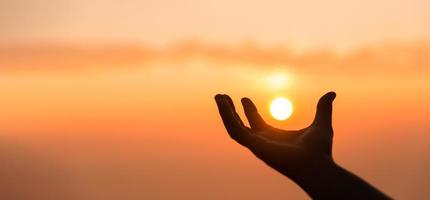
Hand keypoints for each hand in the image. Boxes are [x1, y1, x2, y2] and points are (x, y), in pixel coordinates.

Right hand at [214, 92, 335, 178]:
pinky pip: (236, 131)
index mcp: (273, 137)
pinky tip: (224, 105)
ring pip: (234, 127)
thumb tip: (332, 94)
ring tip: (218, 97)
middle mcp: (262, 142)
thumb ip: (323, 108)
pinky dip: (228, 118)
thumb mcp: (322, 123)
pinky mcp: (254, 146)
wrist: (317, 165)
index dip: (248, 110)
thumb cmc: (320, 151)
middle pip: (240, 125)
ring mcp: (257, 145)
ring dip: (225, 112)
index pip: (256, 122)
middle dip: (230, 111)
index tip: (244, 98)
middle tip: (221, 96)